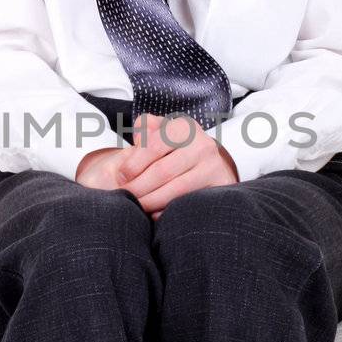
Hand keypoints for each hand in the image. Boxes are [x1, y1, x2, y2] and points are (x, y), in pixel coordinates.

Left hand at [78, 112, 237, 216]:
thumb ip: (146, 127)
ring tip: (137, 205)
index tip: (122, 176)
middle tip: (125, 195)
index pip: (153, 145)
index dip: (133, 164)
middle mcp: (202, 145)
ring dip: (150, 201)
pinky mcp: (219, 187)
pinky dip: (168, 211)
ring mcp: (213, 167)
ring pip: (176, 190)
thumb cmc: (176, 147)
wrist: (208, 163)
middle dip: (138, 186)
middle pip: (162, 171)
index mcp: (184, 127)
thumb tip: (139, 136)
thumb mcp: (161, 131)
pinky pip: (189, 203)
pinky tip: (155, 213)